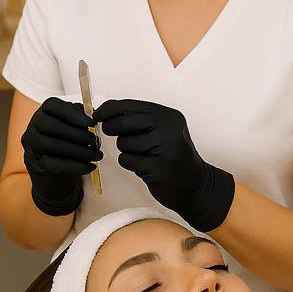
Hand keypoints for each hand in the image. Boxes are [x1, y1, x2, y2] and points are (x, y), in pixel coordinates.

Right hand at [21, 97, 102, 215]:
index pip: (52, 105)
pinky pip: (52, 164)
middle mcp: (33, 125)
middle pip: (50, 125)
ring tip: (96, 155)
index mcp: (44, 111)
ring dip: (78, 151)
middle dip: (76, 133)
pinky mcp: (33, 163)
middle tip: (95, 141)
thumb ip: (82, 117)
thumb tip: (93, 117)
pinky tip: (90, 166)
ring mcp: (30, 144)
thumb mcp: (75, 124)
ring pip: (50, 145)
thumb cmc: (68, 139)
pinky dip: (74, 166)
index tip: (92, 124)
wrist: (56, 168)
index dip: (72, 114)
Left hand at [91, 99, 234, 232]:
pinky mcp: (158, 168)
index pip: (132, 106)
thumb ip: (138, 119)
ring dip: (126, 150)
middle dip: (112, 127)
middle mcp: (170, 129)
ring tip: (143, 156)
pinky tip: (146, 168)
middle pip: (125, 122)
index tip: (97, 114)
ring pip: (124, 143)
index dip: (110, 109)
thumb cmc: (172, 157)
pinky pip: (127, 160)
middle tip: (110, 133)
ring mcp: (166, 149)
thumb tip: (105, 110)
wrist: (195, 186)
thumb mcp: (162, 131)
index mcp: (170, 117)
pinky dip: (130, 164)